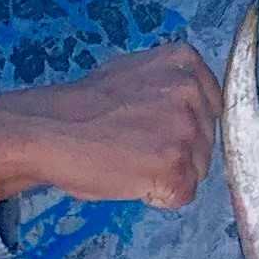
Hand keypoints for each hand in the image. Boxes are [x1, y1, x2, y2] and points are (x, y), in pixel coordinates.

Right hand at [0, 40, 220, 210]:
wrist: (48, 130)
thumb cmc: (81, 106)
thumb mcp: (133, 71)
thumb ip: (168, 82)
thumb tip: (191, 103)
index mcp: (185, 62)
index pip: (211, 107)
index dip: (183, 125)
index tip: (154, 129)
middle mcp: (192, 92)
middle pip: (207, 140)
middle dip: (177, 150)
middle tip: (134, 145)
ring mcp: (186, 131)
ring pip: (198, 170)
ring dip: (168, 174)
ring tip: (130, 160)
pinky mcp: (176, 168)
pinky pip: (182, 196)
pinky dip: (157, 196)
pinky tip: (130, 178)